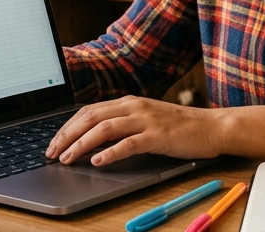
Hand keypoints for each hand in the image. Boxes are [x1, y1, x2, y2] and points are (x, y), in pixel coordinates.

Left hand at [45, 95, 223, 166]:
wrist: (212, 127)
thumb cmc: (179, 127)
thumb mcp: (146, 120)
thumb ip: (122, 125)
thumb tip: (92, 139)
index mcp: (128, 102)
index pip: (88, 111)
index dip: (67, 126)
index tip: (53, 142)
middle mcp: (134, 106)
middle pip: (90, 117)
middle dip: (67, 135)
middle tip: (52, 153)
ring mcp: (146, 120)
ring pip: (104, 129)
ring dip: (81, 144)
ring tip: (67, 158)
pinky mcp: (158, 135)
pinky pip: (128, 143)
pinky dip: (110, 152)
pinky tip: (98, 161)